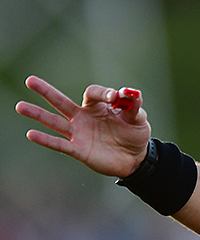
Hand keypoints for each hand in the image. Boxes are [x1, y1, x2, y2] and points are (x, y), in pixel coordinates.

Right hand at [15, 76, 151, 177]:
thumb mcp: (139, 120)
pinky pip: (59, 144)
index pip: (93, 93)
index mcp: (98, 107)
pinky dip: (46, 139)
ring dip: (37, 114)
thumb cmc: (135, 135)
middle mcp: (84, 117)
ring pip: (54, 121)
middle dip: (46, 91)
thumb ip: (134, 108)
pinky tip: (31, 134)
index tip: (115, 98)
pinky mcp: (78, 150)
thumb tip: (131, 94)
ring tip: (20, 106)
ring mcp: (79, 133)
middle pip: (61, 102)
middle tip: (30, 80)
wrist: (135, 159)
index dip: (103, 93)